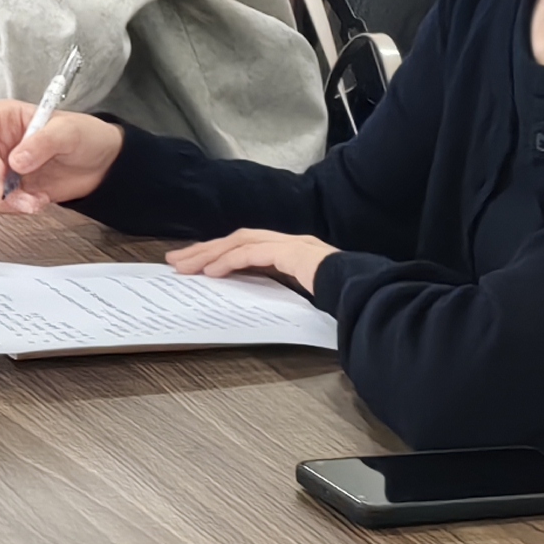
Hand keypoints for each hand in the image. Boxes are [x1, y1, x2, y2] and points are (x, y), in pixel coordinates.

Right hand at [0, 102, 123, 213]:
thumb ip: (42, 142)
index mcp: (4, 119)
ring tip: (33, 200)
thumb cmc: (86, 136)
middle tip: (15, 190)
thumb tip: (16, 161)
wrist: (102, 164)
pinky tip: (36, 202)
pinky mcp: (10, 188)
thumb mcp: (69, 132)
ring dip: (3, 201)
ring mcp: (1, 167)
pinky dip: (14, 208)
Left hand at [171, 229, 335, 293]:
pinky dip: (229, 261)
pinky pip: (252, 253)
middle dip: (204, 249)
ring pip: (240, 241)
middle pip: (237, 239)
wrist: (367, 294)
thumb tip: (256, 304)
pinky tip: (211, 271)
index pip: (247, 247)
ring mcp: (292, 245)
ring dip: (209, 253)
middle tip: (176, 261)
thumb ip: (284, 294)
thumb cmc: (344, 300)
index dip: (219, 253)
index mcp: (293, 253)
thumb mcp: (306, 298)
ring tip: (185, 266)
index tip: (195, 265)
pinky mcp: (292, 253)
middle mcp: (290, 243)